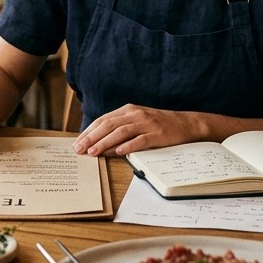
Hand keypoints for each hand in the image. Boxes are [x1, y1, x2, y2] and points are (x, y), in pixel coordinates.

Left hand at [71, 104, 201, 156]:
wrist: (185, 123)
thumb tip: (97, 141)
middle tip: (79, 149)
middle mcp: (135, 114)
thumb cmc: (158, 125)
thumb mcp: (137, 121)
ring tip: (93, 152)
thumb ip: (120, 128)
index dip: (89, 131)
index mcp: (128, 110)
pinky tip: (118, 152)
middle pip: (108, 125)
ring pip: (121, 132)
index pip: (103, 120)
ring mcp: (147, 123)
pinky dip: (128, 146)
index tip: (77, 142)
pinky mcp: (157, 134)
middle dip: (91, 137)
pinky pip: (140, 140)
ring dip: (105, 142)